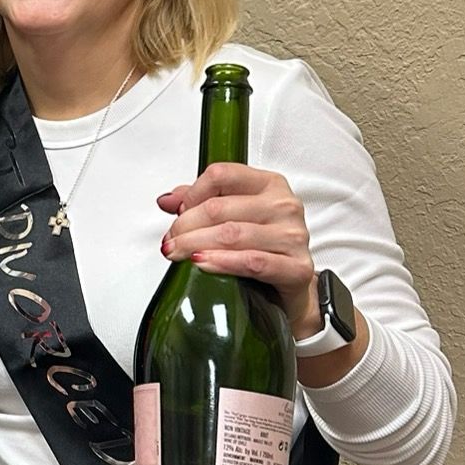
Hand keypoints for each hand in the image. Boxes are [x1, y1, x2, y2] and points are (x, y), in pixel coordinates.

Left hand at [157, 161, 320, 335]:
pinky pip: (252, 262)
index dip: (192, 194)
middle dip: (185, 226)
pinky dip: (222, 263)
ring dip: (195, 244)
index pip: (222, 175)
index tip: (179, 213)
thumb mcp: (233, 218)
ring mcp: (293, 236)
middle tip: (170, 241)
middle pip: (219, 208)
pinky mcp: (297, 268)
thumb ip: (200, 203)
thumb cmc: (263, 249)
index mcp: (269, 184)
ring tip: (178, 253)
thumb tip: (167, 200)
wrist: (291, 289)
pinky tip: (203, 263)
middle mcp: (284, 205)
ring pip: (232, 234)